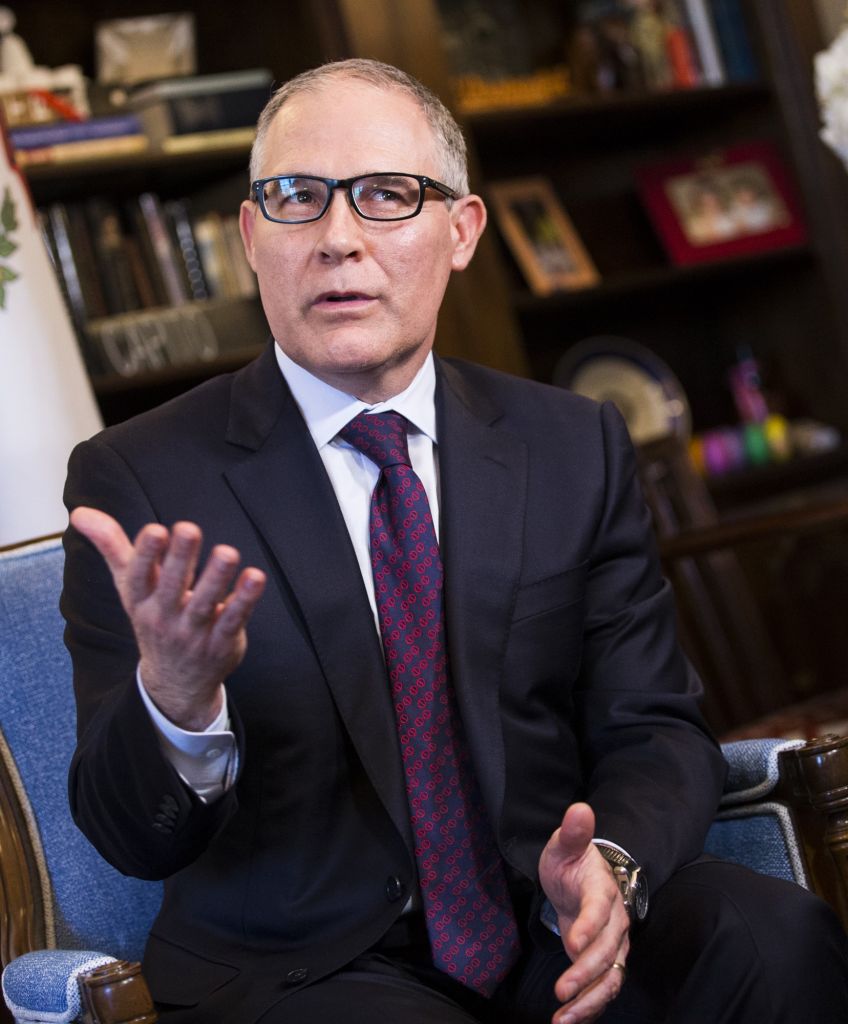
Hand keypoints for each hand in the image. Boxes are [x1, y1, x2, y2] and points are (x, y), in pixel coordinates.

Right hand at [70, 506, 265, 730]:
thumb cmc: (153, 617)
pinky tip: (255, 577)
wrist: (176, 681)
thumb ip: (111, 546)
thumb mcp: (130, 585)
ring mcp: (194, 632)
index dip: (145, 554)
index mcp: (141, 600)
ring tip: (227, 552)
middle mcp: (165, 617)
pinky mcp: (222, 641)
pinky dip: (244, 599)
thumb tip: (80, 512)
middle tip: (188, 529)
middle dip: (180, 558)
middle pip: (172, 586)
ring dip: (216, 577)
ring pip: (205, 603)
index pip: (139, 576)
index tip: (155, 530)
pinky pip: (234, 619)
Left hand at [538, 803, 629, 1023]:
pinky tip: (567, 1021)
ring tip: (563, 1018)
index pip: (600, 909)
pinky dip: (589, 1007)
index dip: (589, 926)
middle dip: (586, 972)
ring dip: (589, 1000)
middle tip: (562, 990)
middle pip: (608, 950)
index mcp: (602, 889)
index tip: (573, 943)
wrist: (583, 879)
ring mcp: (612, 944)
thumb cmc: (572, 861)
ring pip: (610, 977)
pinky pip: (604, 988)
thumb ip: (573, 832)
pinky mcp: (605, 962)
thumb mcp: (565, 845)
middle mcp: (614, 920)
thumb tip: (579, 809)